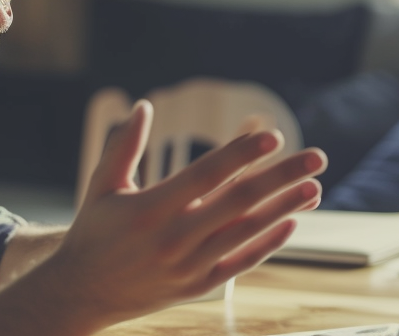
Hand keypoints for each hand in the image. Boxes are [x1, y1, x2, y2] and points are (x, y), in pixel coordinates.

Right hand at [42, 100, 325, 330]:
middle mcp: (173, 238)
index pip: (206, 174)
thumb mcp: (102, 185)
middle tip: (316, 157)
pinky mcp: (197, 287)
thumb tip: (144, 105)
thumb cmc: (94, 231)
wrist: (82, 293)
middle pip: (238, 202)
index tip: (273, 135)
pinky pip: (240, 263)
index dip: (241, 153)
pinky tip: (291, 222)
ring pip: (246, 232)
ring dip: (284, 208)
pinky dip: (268, 243)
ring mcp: (188, 266)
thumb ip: (124, 145)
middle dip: (281, 176)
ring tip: (315, 187)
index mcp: (150, 208)